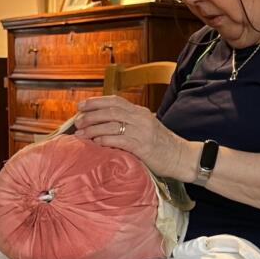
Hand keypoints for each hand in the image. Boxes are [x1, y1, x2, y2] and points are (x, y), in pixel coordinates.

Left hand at [75, 95, 191, 180]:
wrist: (181, 157)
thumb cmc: (163, 145)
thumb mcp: (148, 127)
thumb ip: (131, 122)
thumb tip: (106, 122)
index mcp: (141, 112)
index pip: (115, 101)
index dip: (96, 102)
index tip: (81, 106)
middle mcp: (141, 118)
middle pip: (110, 111)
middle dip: (90, 114)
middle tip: (78, 120)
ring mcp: (142, 132)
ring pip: (112, 124)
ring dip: (93, 128)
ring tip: (81, 133)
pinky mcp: (142, 146)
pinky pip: (118, 139)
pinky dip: (104, 139)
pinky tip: (95, 142)